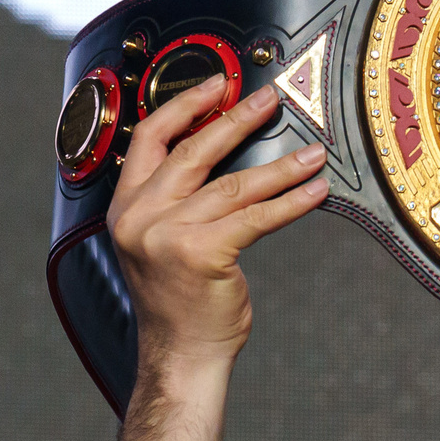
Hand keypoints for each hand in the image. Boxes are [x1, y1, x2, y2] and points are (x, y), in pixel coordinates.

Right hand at [107, 80, 328, 440]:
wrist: (180, 357)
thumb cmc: (179, 302)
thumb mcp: (162, 242)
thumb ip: (176, 200)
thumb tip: (224, 153)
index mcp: (125, 207)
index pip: (151, 138)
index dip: (186, 105)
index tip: (219, 83)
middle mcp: (139, 216)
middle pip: (194, 151)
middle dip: (237, 120)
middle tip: (271, 101)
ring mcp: (166, 235)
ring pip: (234, 185)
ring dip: (280, 167)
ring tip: (313, 154)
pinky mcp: (201, 253)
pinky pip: (256, 218)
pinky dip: (290, 202)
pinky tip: (314, 192)